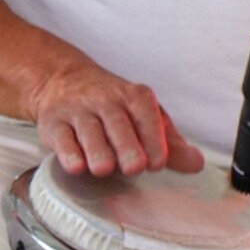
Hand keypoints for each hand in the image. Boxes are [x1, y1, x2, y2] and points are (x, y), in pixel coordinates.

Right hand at [31, 62, 204, 179]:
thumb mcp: (145, 116)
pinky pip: (61, 138)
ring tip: (104, 168)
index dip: (154, 141)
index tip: (157, 163)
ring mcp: (78, 110)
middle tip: (134, 167)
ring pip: (89, 131)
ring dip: (98, 153)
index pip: (147, 116)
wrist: (63, 81)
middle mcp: (106, 100)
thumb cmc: (113, 106)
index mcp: (134, 97)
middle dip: (127, 148)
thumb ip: (170, 143)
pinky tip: (78, 166)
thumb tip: (196, 164)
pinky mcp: (53, 122)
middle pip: (118, 125)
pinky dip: (69, 153)